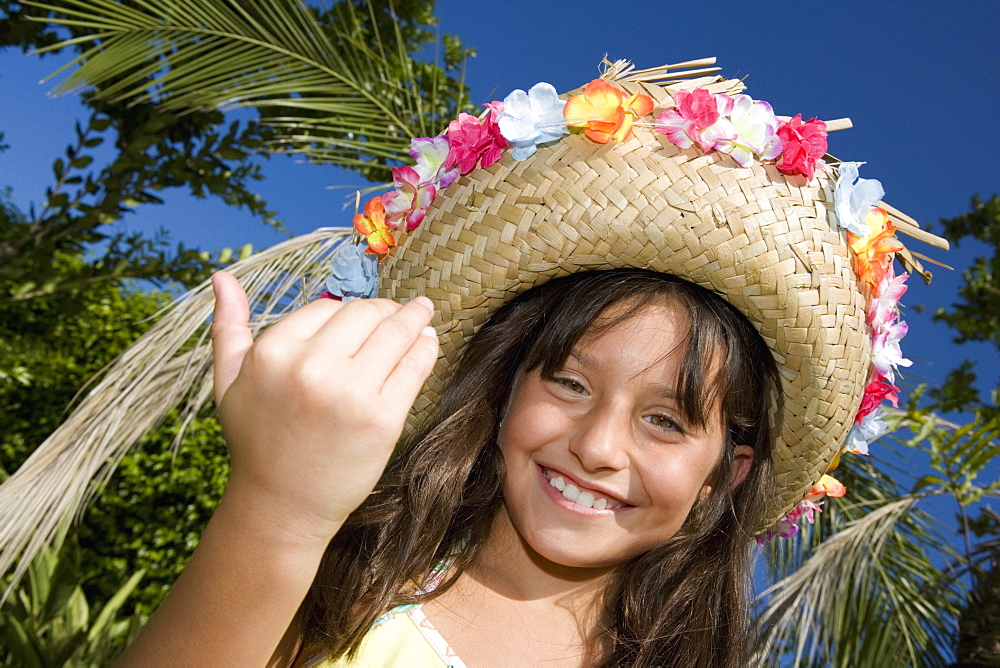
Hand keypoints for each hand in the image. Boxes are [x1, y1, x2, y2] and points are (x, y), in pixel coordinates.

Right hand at [210, 271, 438, 544]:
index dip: (346, 313)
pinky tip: (428, 341)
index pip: (326, 308)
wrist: (282, 507)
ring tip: (422, 313)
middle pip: (365, 313)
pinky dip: (425, 348)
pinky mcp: (383, 418)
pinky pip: (414, 366)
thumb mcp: (228, 382)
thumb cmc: (256, 442)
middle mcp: (312, 367)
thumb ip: (228, 326)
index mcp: (274, 353)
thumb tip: (222, 276)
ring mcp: (350, 392)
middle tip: (400, 311)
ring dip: (415, 317)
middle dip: (384, 309)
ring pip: (395, 332)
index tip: (360, 318)